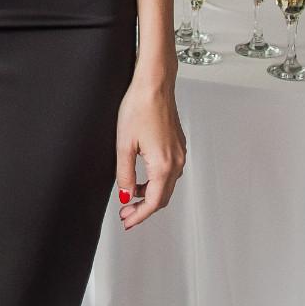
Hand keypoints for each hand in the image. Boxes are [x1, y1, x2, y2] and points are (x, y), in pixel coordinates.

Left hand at [115, 77, 185, 228]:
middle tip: (126, 213)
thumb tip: (126, 195)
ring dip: (150, 194)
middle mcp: (177, 161)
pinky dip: (156, 181)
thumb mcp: (124, 144)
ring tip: (130, 196)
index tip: (127, 221)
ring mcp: (180, 152)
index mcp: (164, 165)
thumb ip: (125, 174)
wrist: (154, 84)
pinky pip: (169, 171)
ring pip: (167, 185)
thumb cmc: (139, 107)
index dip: (140, 215)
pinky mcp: (178, 144)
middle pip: (163, 197)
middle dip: (144, 208)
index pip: (154, 202)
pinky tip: (142, 177)